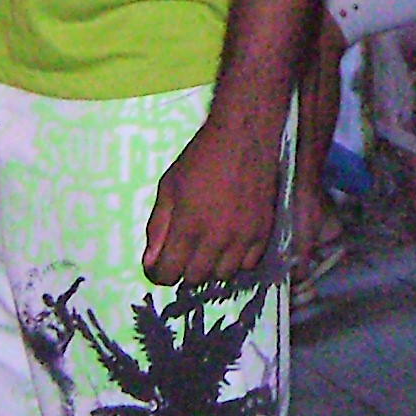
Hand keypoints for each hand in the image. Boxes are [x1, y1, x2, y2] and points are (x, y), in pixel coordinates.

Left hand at [142, 110, 280, 285]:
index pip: (168, 273)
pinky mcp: (264, 232)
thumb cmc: (201, 158)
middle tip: (183, 253)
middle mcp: (217, 238)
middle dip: (183, 270)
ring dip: (210, 267)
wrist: (244, 137)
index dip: (158, 272)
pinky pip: (249, 264)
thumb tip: (150, 261)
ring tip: (207, 249)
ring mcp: (244, 237)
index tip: (159, 265)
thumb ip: (158, 227)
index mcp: (188, 227)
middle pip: (195, 279)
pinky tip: (230, 245)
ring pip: (223, 276)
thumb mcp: (169, 187)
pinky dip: (237, 261)